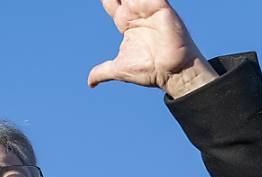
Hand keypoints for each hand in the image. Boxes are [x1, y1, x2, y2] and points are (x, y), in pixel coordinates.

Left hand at [88, 0, 217, 97]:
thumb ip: (102, 72)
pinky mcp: (160, 6)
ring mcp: (148, 8)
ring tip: (123, 0)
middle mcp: (136, 13)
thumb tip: (90, 83)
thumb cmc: (148, 70)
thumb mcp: (119, 70)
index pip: (110, 2)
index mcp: (125, 23)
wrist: (171, 73)